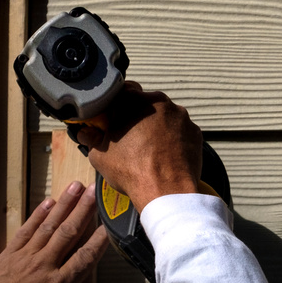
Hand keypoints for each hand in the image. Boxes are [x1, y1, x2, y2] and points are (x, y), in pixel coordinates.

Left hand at [0, 182, 108, 282]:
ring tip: (77, 186)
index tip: (111, 225)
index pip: (85, 259)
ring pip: (49, 225)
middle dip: (84, 210)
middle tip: (97, 190)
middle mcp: (44, 267)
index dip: (99, 241)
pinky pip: (27, 229)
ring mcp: (25, 257)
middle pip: (69, 233)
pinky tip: (49, 202)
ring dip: (65, 204)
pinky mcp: (8, 254)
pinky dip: (38, 214)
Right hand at [73, 83, 202, 212]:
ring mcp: (180, 116)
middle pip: (146, 104)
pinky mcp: (195, 131)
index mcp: (133, 100)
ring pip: (165, 117)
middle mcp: (159, 101)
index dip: (118, 106)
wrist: (165, 191)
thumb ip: (91, 138)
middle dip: (139, 117)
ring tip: (151, 150)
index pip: (123, 91)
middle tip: (133, 138)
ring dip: (158, 128)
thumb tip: (86, 133)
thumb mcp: (99, 155)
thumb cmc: (131, 170)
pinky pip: (181, 131)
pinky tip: (166, 156)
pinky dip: (175, 140)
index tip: (116, 119)